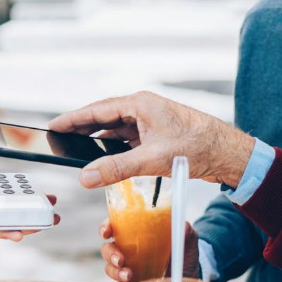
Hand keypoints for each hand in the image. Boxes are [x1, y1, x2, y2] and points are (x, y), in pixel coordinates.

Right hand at [48, 92, 254, 188]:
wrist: (227, 152)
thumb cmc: (196, 147)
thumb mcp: (152, 159)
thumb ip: (116, 168)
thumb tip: (85, 177)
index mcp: (140, 104)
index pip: (98, 110)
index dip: (74, 119)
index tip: (53, 126)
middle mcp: (144, 108)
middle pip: (105, 118)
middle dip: (83, 129)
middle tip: (59, 139)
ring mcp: (152, 121)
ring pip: (118, 131)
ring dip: (100, 142)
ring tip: (78, 152)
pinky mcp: (159, 135)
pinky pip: (129, 140)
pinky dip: (116, 149)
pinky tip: (108, 161)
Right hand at [100, 219, 199, 281]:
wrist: (191, 277)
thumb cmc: (184, 253)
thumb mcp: (187, 238)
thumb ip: (184, 229)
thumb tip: (181, 223)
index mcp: (137, 234)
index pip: (115, 227)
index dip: (106, 227)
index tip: (107, 232)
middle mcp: (129, 250)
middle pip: (107, 249)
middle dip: (110, 254)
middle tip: (120, 260)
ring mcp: (129, 268)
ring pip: (110, 268)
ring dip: (116, 272)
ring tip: (129, 275)